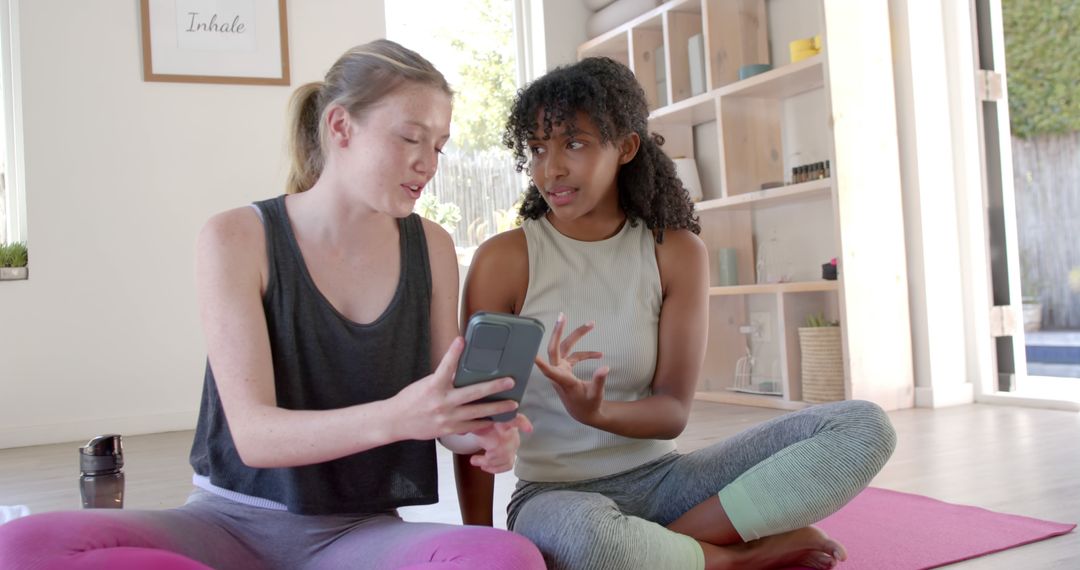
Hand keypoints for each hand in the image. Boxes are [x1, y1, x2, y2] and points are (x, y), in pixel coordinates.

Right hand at [391, 337, 519, 440]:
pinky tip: (497, 419)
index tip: (462, 340)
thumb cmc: (411, 399)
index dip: (454, 353)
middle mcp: (442, 402)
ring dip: (497, 408)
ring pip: (478, 413)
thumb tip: (463, 372)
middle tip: (510, 381)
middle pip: (473, 393)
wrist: (396, 421)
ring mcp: (447, 418)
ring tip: (513, 404)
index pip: (445, 366)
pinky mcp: (448, 429)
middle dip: (494, 387)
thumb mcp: (425, 384)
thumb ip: (444, 380)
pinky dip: (485, 422)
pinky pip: (472, 426)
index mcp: (433, 386)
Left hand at [467, 414, 532, 473]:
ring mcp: (513, 444)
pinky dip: (495, 468)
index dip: (523, 424)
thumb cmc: (485, 424)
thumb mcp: (476, 422)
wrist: (491, 427)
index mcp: (504, 422)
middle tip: (474, 460)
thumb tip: (459, 431)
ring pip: (505, 458)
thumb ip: (469, 425)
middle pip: (504, 448)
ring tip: (476, 462)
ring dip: (489, 463)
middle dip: (488, 458)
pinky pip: (508, 465)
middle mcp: (511, 433)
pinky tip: (485, 467)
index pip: (517, 420)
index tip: (528, 429)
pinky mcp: (512, 454)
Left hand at [533, 313, 607, 425]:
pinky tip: (599, 354)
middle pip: (556, 349)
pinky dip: (586, 353)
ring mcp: (562, 370)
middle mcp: (559, 373)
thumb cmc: (589, 405)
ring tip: (592, 324)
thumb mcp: (596, 394)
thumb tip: (605, 367)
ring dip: (577, 335)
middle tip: (562, 316)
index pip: (548, 370)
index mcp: (563, 381)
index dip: (539, 361)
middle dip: (558, 332)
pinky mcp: (566, 369)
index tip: (530, 352)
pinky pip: (574, 356)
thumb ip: (599, 380)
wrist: (584, 412)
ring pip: (566, 348)